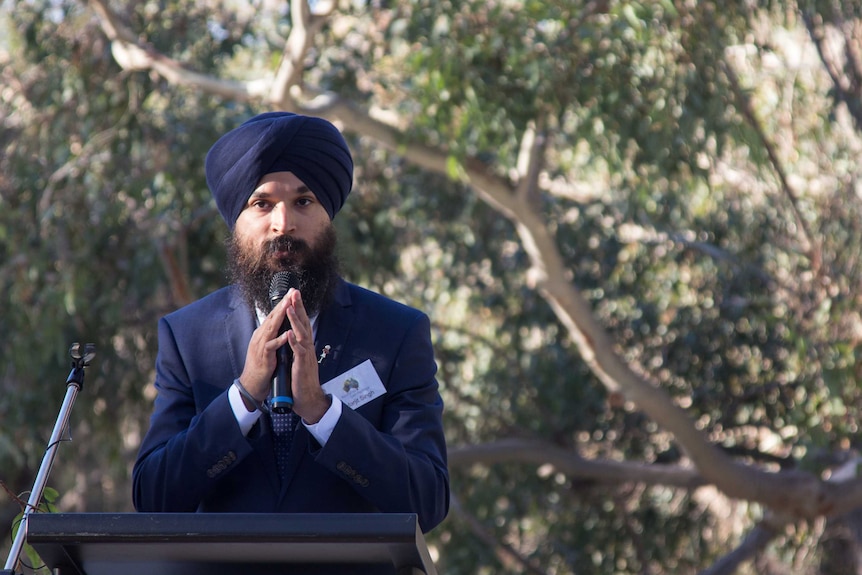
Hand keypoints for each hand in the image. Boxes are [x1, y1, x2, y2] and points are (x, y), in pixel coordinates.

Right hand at [237, 296, 290, 403]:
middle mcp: (261, 336)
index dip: (283, 303)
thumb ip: (273, 335)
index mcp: (263, 333)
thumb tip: (279, 324)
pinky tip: (287, 333)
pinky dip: (279, 339)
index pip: (274, 315)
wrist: (252, 384)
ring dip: (280, 316)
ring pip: (271, 328)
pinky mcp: (264, 357)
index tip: (293, 293)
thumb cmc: (262, 365)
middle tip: (292, 292)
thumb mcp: (268, 346)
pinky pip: (272, 346)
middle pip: (273, 317)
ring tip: (289, 306)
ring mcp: (261, 345)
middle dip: (283, 304)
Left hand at [282, 289, 330, 423]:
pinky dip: (294, 342)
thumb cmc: (301, 379)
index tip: (293, 294)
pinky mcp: (303, 366)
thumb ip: (296, 346)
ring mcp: (306, 355)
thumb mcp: (298, 358)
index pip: (302, 322)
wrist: (308, 399)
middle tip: (295, 292)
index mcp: (305, 344)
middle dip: (299, 307)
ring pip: (302, 334)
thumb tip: (292, 333)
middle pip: (304, 323)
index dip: (298, 308)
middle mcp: (308, 347)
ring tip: (290, 307)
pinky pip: (299, 352)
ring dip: (296, 320)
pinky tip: (290, 333)